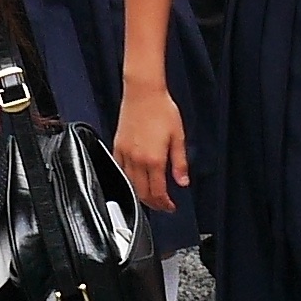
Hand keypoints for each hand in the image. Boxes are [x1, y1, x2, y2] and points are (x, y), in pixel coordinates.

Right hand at [115, 85, 188, 212]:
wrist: (144, 93)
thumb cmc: (162, 110)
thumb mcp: (178, 137)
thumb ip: (180, 163)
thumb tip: (183, 182)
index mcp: (154, 159)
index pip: (158, 192)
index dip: (164, 204)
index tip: (170, 207)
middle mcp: (137, 159)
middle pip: (142, 192)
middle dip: (153, 203)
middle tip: (162, 205)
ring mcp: (125, 154)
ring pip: (130, 184)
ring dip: (140, 194)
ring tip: (150, 196)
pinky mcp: (118, 147)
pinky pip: (120, 170)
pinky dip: (128, 180)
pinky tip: (135, 180)